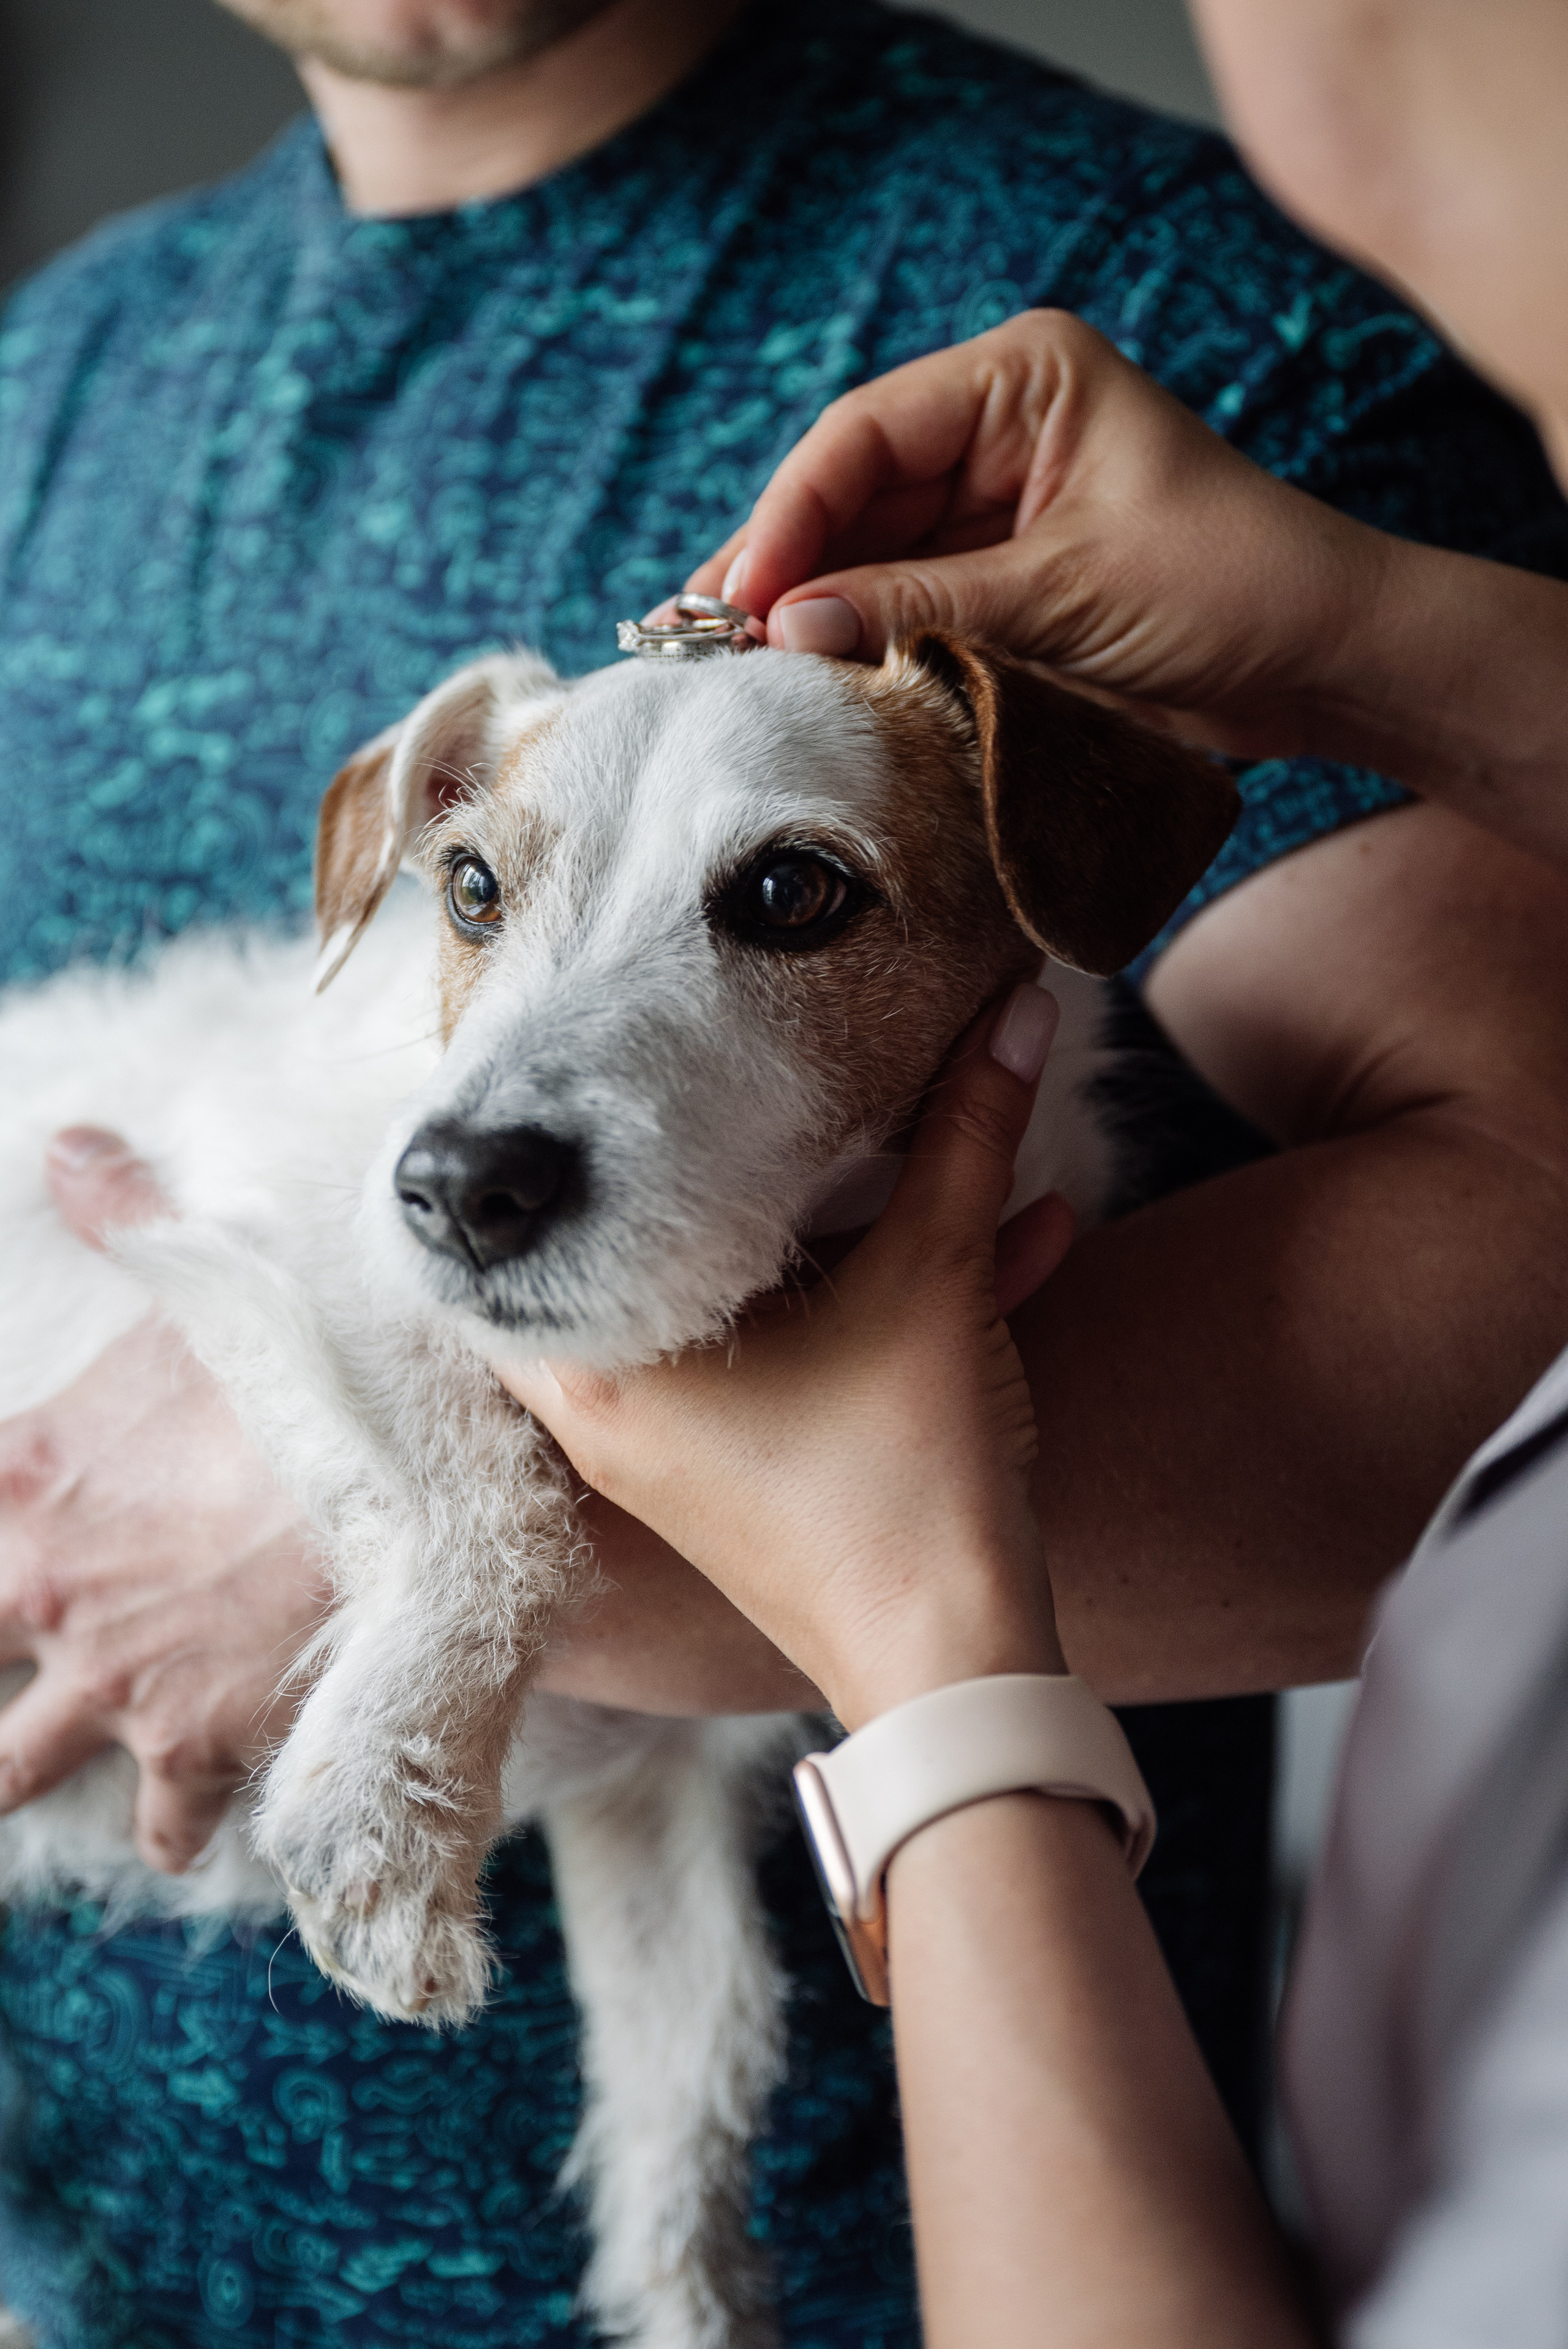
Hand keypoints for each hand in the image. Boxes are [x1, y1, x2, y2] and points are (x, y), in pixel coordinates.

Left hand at [0, 1131, 330, 1871]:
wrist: (421, 1504)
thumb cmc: (318, 1384)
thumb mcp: (218, 1281)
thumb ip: (132, 1220)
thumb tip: (73, 1146)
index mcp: (30, 1480)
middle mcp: (49, 1593)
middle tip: (9, 1643)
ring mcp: (115, 1684)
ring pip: (16, 1764)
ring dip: (25, 1763)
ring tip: (28, 1768)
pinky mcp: (195, 1749)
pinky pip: (166, 1818)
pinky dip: (171, 1826)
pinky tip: (179, 1826)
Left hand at [499, 985, 1075, 1730]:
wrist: (960, 1666)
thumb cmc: (909, 1488)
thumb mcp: (935, 1282)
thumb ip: (967, 1135)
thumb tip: (1019, 1006)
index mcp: (605, 1369)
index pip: (512, 1236)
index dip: (541, 1143)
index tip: (569, 1058)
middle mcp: (612, 1413)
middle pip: (629, 1249)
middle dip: (718, 1159)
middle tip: (738, 1061)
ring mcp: (675, 1452)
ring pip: (730, 1301)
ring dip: (838, 1229)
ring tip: (929, 1140)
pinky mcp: (744, 1472)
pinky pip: (784, 1355)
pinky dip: (865, 1301)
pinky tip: (1012, 1233)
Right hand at [684, 307, 1392, 762]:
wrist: (1326, 662)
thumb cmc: (1232, 589)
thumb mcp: (1065, 594)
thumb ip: (920, 606)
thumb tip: (788, 626)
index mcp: (1023, 379)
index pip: (865, 437)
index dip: (789, 518)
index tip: (739, 599)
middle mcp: (999, 429)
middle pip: (850, 494)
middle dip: (779, 566)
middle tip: (697, 639)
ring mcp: (998, 506)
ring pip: (866, 552)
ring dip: (805, 610)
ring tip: (725, 667)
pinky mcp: (1004, 579)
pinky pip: (904, 602)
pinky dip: (856, 641)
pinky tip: (801, 676)